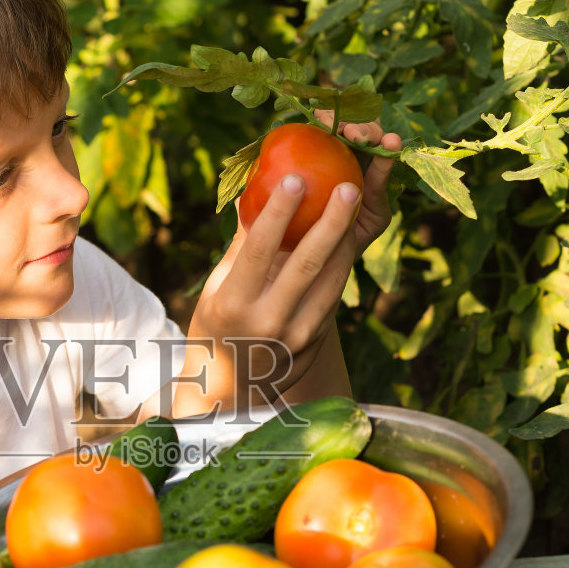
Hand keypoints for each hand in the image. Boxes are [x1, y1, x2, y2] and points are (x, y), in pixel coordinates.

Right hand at [177, 113, 401, 412]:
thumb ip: (242, 245)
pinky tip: (345, 239)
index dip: (278, 212)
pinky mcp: (315, 345)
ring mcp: (296, 338)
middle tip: (347, 187)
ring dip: (345, 241)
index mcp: (235, 304)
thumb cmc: (216, 326)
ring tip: (352, 205)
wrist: (228, 389)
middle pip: (308, 264)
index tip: (294, 179)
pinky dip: (339, 267)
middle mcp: (268, 322)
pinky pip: (332, 299)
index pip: (259, 250)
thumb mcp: (218, 288)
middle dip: (331, 222)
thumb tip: (256, 192)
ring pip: (331, 282)